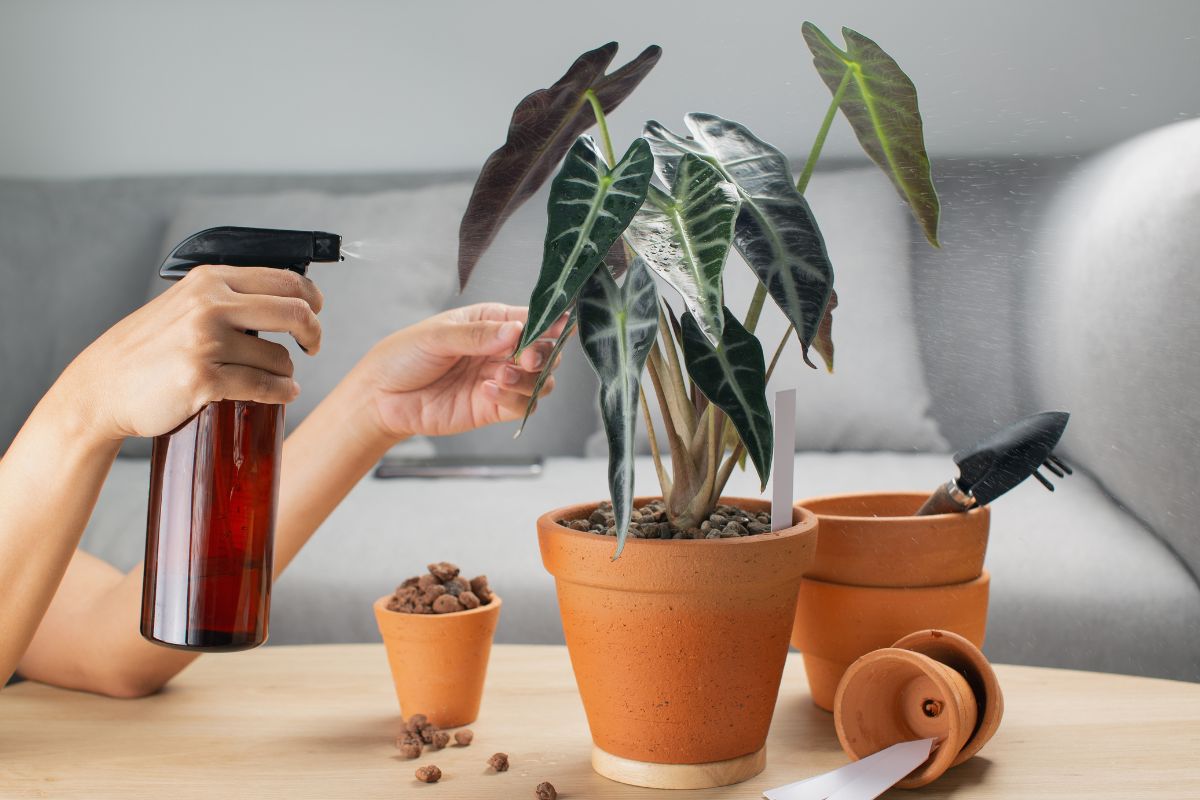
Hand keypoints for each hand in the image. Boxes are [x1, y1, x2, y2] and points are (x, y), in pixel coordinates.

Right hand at [58, 265, 323, 440]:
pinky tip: (283, 394)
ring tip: (275, 378)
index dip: (311, 299)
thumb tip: (286, 300)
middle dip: (314, 332)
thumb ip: (226, 297)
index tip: (315, 313)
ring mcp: (206, 342)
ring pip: (280, 356)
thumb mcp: (184, 305)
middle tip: (313, 346)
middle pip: (295, 312)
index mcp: (209, 280)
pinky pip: (265, 386)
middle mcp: (209, 305)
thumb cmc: (148, 349)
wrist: (101, 386)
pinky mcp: (203, 379)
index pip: (284, 279)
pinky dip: (282, 392)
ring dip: (286, 371)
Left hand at [360, 303, 566, 439]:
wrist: (380, 397)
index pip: (532, 319)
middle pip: (545, 351)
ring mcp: (499, 380)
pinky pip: (522, 406)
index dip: (550, 323)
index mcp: (491, 322)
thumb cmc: (402, 356)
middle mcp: (500, 350)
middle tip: (526, 357)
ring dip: (529, 379)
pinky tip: (487, 391)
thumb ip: (478, 335)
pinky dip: (513, 399)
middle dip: (543, 354)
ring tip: (500, 375)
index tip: (559, 326)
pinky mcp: (493, 407)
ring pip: (541, 381)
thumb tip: (516, 330)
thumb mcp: (438, 336)